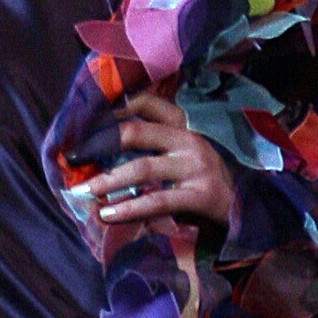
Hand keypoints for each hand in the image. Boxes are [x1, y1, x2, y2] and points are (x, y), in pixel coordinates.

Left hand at [85, 88, 233, 228]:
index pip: (146, 102)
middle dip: (99, 145)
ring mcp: (196, 166)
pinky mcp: (200, 194)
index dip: (113, 107)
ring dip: (108, 180)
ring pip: (142, 167)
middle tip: (71, 157)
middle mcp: (189, 140)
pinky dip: (129, 208)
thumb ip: (152, 148)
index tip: (84, 118)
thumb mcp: (181, 156)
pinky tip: (108, 215)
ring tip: (83, 190)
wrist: (245, 209)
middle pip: (136, 132)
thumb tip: (100, 151)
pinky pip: (157, 200)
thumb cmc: (202, 182)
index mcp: (183, 126)